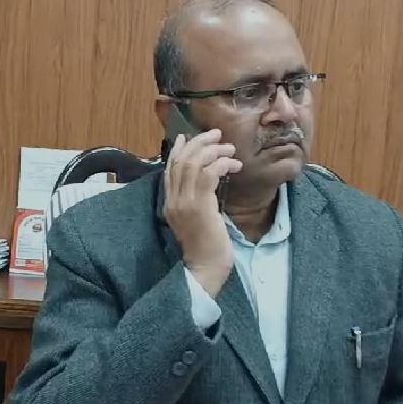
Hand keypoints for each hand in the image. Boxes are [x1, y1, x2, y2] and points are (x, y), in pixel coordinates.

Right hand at [163, 130, 242, 296]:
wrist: (204, 269)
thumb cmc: (206, 248)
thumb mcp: (197, 219)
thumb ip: (196, 200)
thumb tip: (205, 181)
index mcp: (169, 203)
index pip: (170, 168)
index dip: (179, 149)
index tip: (189, 136)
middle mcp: (173, 200)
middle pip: (182, 160)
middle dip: (200, 142)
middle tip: (217, 134)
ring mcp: (184, 203)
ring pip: (195, 163)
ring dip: (214, 150)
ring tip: (230, 148)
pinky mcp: (200, 206)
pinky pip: (209, 173)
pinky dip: (222, 163)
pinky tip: (233, 165)